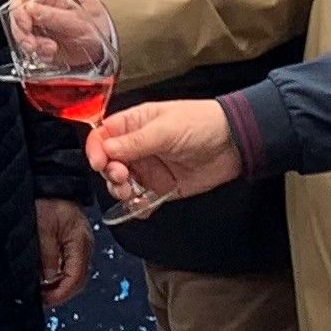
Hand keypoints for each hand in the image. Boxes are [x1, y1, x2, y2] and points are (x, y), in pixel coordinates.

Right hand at [7, 0, 115, 56]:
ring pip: (20, 34)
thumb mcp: (78, 19)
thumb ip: (53, 15)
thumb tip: (29, 9)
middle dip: (22, 34)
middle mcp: (40, 5)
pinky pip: (29, 47)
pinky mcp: (41, 38)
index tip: (26, 28)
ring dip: (31, 45)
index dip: (18, 14)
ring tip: (50, 49)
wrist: (110, 36)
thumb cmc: (98, 23)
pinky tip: (51, 54)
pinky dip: (37, 54)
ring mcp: (39, 23)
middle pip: (15, 17)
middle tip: (34, 45)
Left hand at [35, 200, 91, 306]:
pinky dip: (59, 274)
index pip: (75, 277)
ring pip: (74, 273)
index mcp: (80, 243)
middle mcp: (84, 246)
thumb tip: (48, 279)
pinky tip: (45, 276)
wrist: (51, 181)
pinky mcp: (74, 241)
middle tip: (40, 299)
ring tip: (41, 290)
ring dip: (59, 285)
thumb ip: (47, 255)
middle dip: (60, 292)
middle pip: (78, 279)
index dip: (60, 293)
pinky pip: (70, 264)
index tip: (44, 300)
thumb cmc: (47, 200)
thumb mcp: (42, 228)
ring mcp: (80, 244)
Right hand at [88, 98, 240, 209]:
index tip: (99, 163)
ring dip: (120, 191)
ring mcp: (149, 168)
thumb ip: (135, 142)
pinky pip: (141, 201)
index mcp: (135, 124)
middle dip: (109, 173)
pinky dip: (136, 207)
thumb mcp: (166, 129)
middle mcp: (138, 147)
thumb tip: (106, 148)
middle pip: (108, 163)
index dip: (96, 149)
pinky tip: (141, 207)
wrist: (234, 143)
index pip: (103, 136)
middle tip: (122, 176)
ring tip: (130, 192)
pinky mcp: (161, 188)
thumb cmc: (202, 123)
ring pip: (121, 184)